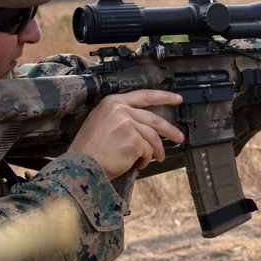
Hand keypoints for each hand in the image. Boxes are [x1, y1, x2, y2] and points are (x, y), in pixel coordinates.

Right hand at [68, 90, 184, 178]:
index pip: (144, 95)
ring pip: (153, 137)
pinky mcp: (134, 139)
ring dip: (157, 150)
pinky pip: (148, 150)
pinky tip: (139, 164)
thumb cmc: (89, 149)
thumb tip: (143, 125)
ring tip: (157, 158)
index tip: (176, 98)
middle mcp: (121, 109)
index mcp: (112, 102)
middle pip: (154, 118)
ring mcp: (128, 123)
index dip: (164, 96)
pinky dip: (146, 160)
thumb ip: (120, 117)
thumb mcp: (100, 122)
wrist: (81, 165)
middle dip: (170, 129)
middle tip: (179, 136)